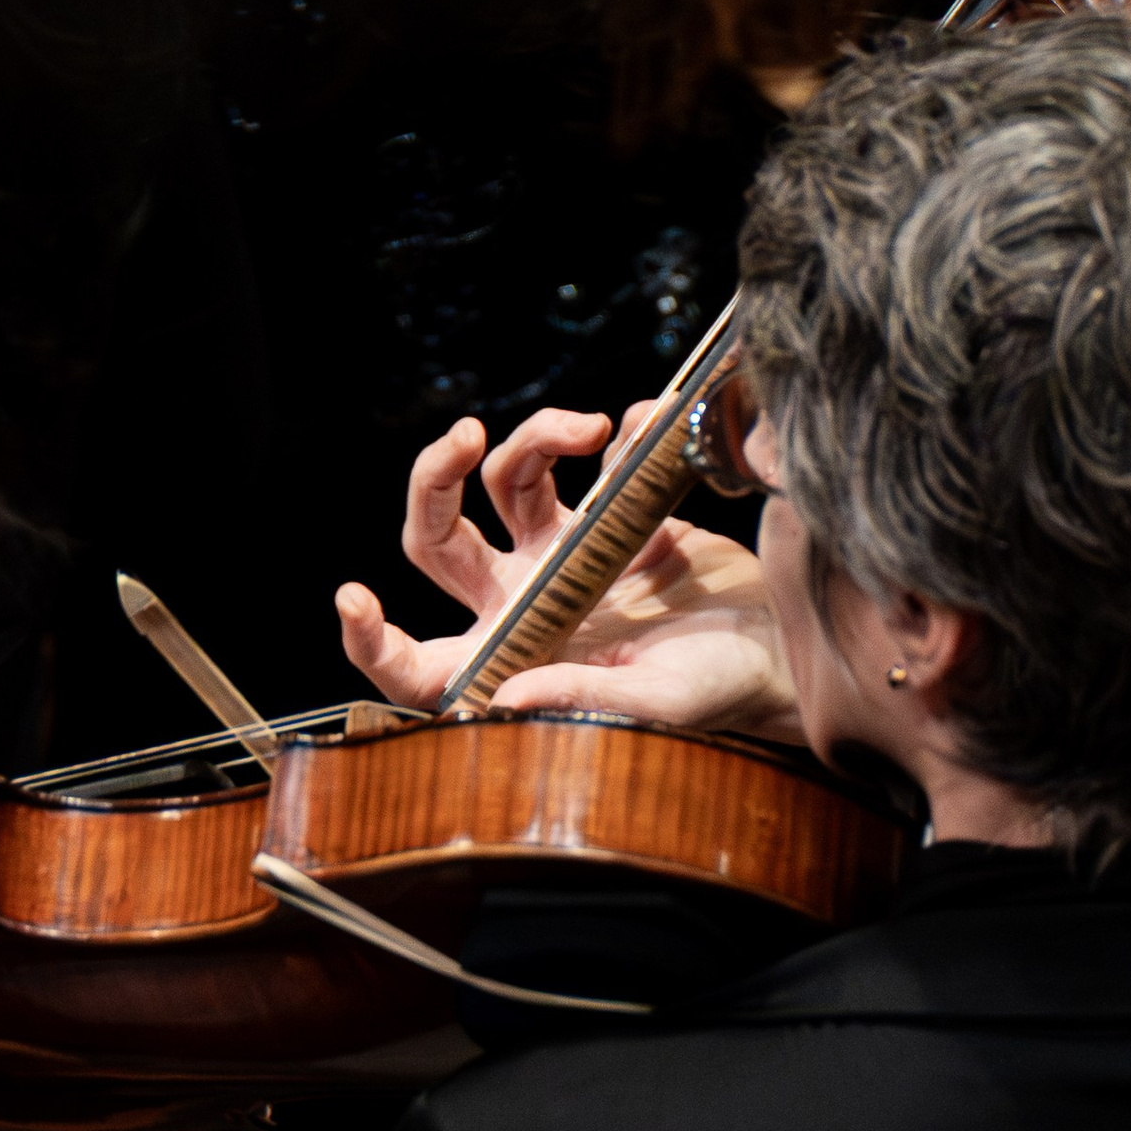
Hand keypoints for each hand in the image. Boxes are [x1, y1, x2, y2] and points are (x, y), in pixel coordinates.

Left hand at [336, 404, 801, 740]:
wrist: (777, 647)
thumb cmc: (716, 694)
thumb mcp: (651, 704)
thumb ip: (578, 693)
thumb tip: (500, 697)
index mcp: (512, 661)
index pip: (414, 663)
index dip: (370, 641)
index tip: (353, 597)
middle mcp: (523, 603)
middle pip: (439, 537)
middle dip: (435, 478)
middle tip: (466, 435)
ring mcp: (563, 556)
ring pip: (510, 480)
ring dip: (540, 437)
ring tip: (595, 426)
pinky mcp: (612, 517)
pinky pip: (597, 460)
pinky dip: (621, 434)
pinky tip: (648, 427)